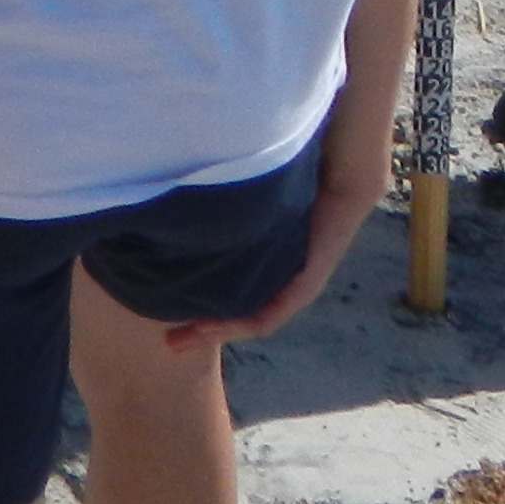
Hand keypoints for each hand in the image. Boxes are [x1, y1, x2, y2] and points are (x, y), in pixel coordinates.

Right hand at [167, 136, 390, 346]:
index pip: (229, 290)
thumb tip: (175, 193)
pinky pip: (271, 314)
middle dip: (199, 331)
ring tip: (181, 340)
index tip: (166, 314)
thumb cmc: (290, 165)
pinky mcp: (306, 283)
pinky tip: (212, 326)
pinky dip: (240, 323)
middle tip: (169, 342)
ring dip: (215, 332)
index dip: (197, 305)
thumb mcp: (245, 191)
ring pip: (251, 320)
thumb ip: (220, 199)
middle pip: (236, 313)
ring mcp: (295, 283)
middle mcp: (280, 274)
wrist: (339, 161)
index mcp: (266, 256)